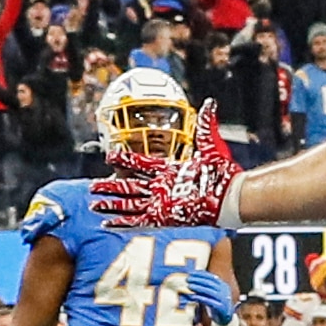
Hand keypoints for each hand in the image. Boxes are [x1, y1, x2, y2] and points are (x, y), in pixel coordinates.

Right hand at [92, 99, 242, 227]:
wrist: (231, 194)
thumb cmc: (223, 172)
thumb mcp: (210, 144)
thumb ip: (206, 124)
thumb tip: (210, 103)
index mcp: (170, 170)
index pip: (141, 163)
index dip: (125, 160)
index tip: (110, 157)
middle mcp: (164, 186)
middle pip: (130, 185)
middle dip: (112, 186)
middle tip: (94, 187)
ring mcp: (163, 202)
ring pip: (131, 203)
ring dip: (113, 205)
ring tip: (95, 205)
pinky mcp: (165, 216)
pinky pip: (139, 220)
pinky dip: (123, 221)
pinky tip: (109, 223)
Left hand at [181, 268, 236, 324]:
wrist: (225, 318)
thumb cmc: (216, 304)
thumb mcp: (212, 293)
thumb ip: (205, 287)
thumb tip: (193, 278)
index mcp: (223, 285)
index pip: (211, 277)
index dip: (201, 274)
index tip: (190, 273)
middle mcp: (225, 291)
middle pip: (210, 283)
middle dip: (198, 280)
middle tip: (188, 279)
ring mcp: (224, 299)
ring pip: (210, 291)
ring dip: (198, 288)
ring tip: (189, 286)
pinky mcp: (221, 308)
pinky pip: (210, 302)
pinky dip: (200, 298)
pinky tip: (192, 297)